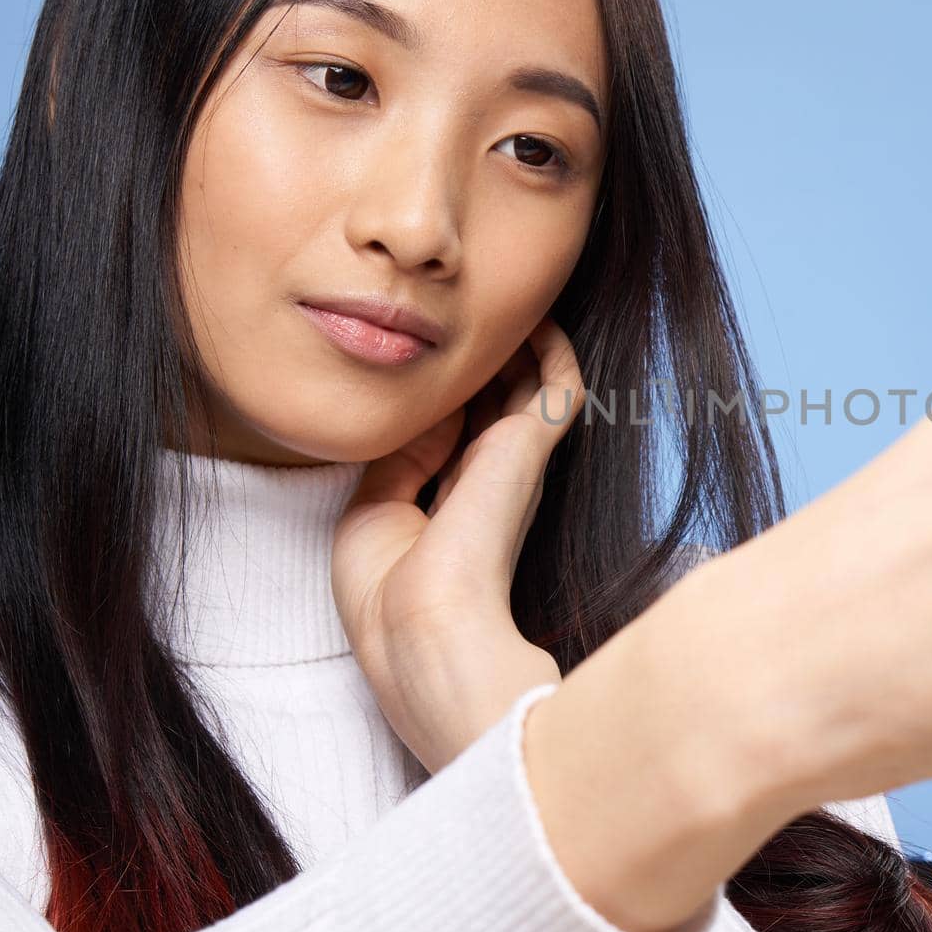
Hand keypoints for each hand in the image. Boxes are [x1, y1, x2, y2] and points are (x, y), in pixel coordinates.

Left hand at [331, 316, 585, 772]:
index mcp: (452, 504)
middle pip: (494, 403)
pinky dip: (552, 348)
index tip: (427, 356)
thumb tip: (423, 410)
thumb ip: (399, 458)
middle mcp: (490, 480)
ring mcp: (516, 463)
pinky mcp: (533, 447)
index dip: (444, 393)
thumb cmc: (389, 593)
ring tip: (502, 304)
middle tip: (468, 317)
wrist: (424, 628)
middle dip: (484, 363)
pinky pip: (558, 382)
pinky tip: (534, 318)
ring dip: (518, 346)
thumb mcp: (374, 512)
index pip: (454, 433)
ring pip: (528, 387)